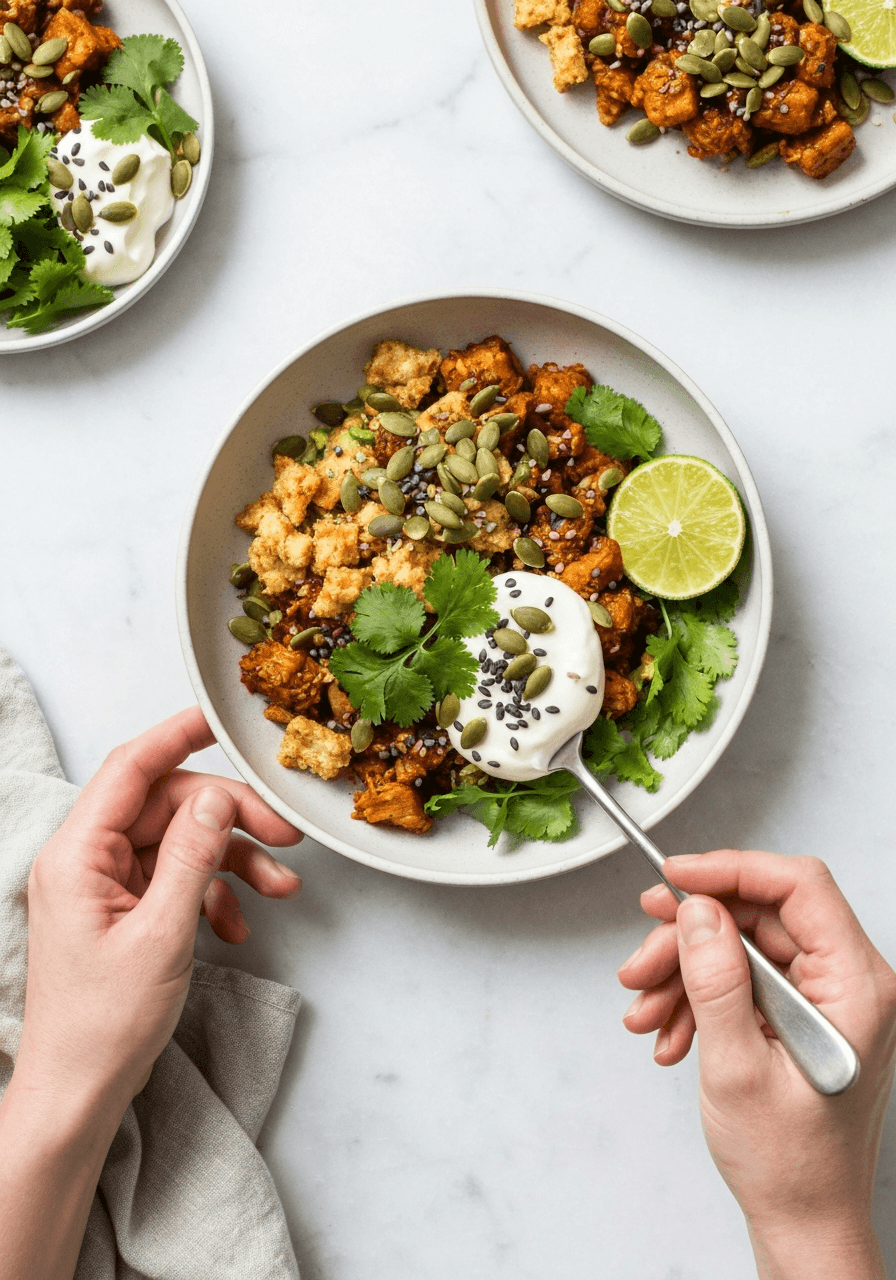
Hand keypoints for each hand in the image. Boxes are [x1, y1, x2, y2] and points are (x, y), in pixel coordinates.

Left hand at [18, 706, 302, 1108]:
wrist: (80, 1094)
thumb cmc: (103, 1026)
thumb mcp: (162, 934)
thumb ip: (192, 857)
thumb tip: (216, 796)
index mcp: (78, 855)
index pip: (130, 769)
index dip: (178, 735)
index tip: (220, 717)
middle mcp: (88, 861)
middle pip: (169, 806)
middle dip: (230, 817)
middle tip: (283, 836)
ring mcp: (107, 886)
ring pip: (182, 842)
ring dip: (233, 860)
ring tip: (280, 886)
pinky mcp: (126, 910)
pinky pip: (178, 878)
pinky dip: (215, 894)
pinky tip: (238, 925)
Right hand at [617, 851, 895, 1277]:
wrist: (802, 1222)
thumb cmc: (789, 1166)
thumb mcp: (737, 1068)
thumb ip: (717, 980)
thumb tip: (698, 910)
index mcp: (857, 986)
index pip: (798, 886)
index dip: (731, 870)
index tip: (674, 877)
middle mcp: (848, 983)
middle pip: (759, 916)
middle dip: (690, 937)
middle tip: (641, 960)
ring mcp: (825, 999)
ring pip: (741, 947)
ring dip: (682, 973)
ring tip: (644, 1012)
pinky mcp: (801, 1014)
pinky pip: (741, 980)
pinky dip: (697, 999)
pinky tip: (670, 1033)